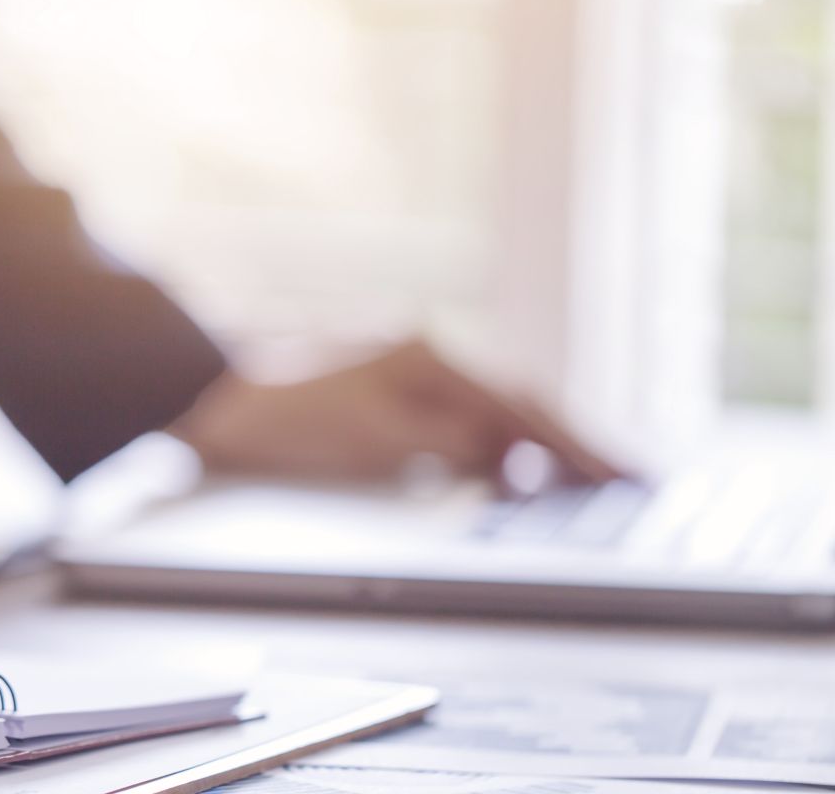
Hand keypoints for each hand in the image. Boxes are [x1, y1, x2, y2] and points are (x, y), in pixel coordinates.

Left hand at [168, 340, 619, 486]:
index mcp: (431, 358)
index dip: (580, 449)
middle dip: (577, 443)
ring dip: (540, 443)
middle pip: (521, 402)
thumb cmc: (277, 418)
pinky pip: (460, 415)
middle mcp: (426, 355)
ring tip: (590, 477)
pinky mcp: (383, 389)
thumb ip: (449, 446)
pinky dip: (496, 441)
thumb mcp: (372, 439)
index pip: (525, 412)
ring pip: (493, 409)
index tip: (630, 475)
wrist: (200, 393)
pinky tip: (509, 465)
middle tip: (633, 478)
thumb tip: (513, 458)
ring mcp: (404, 368)